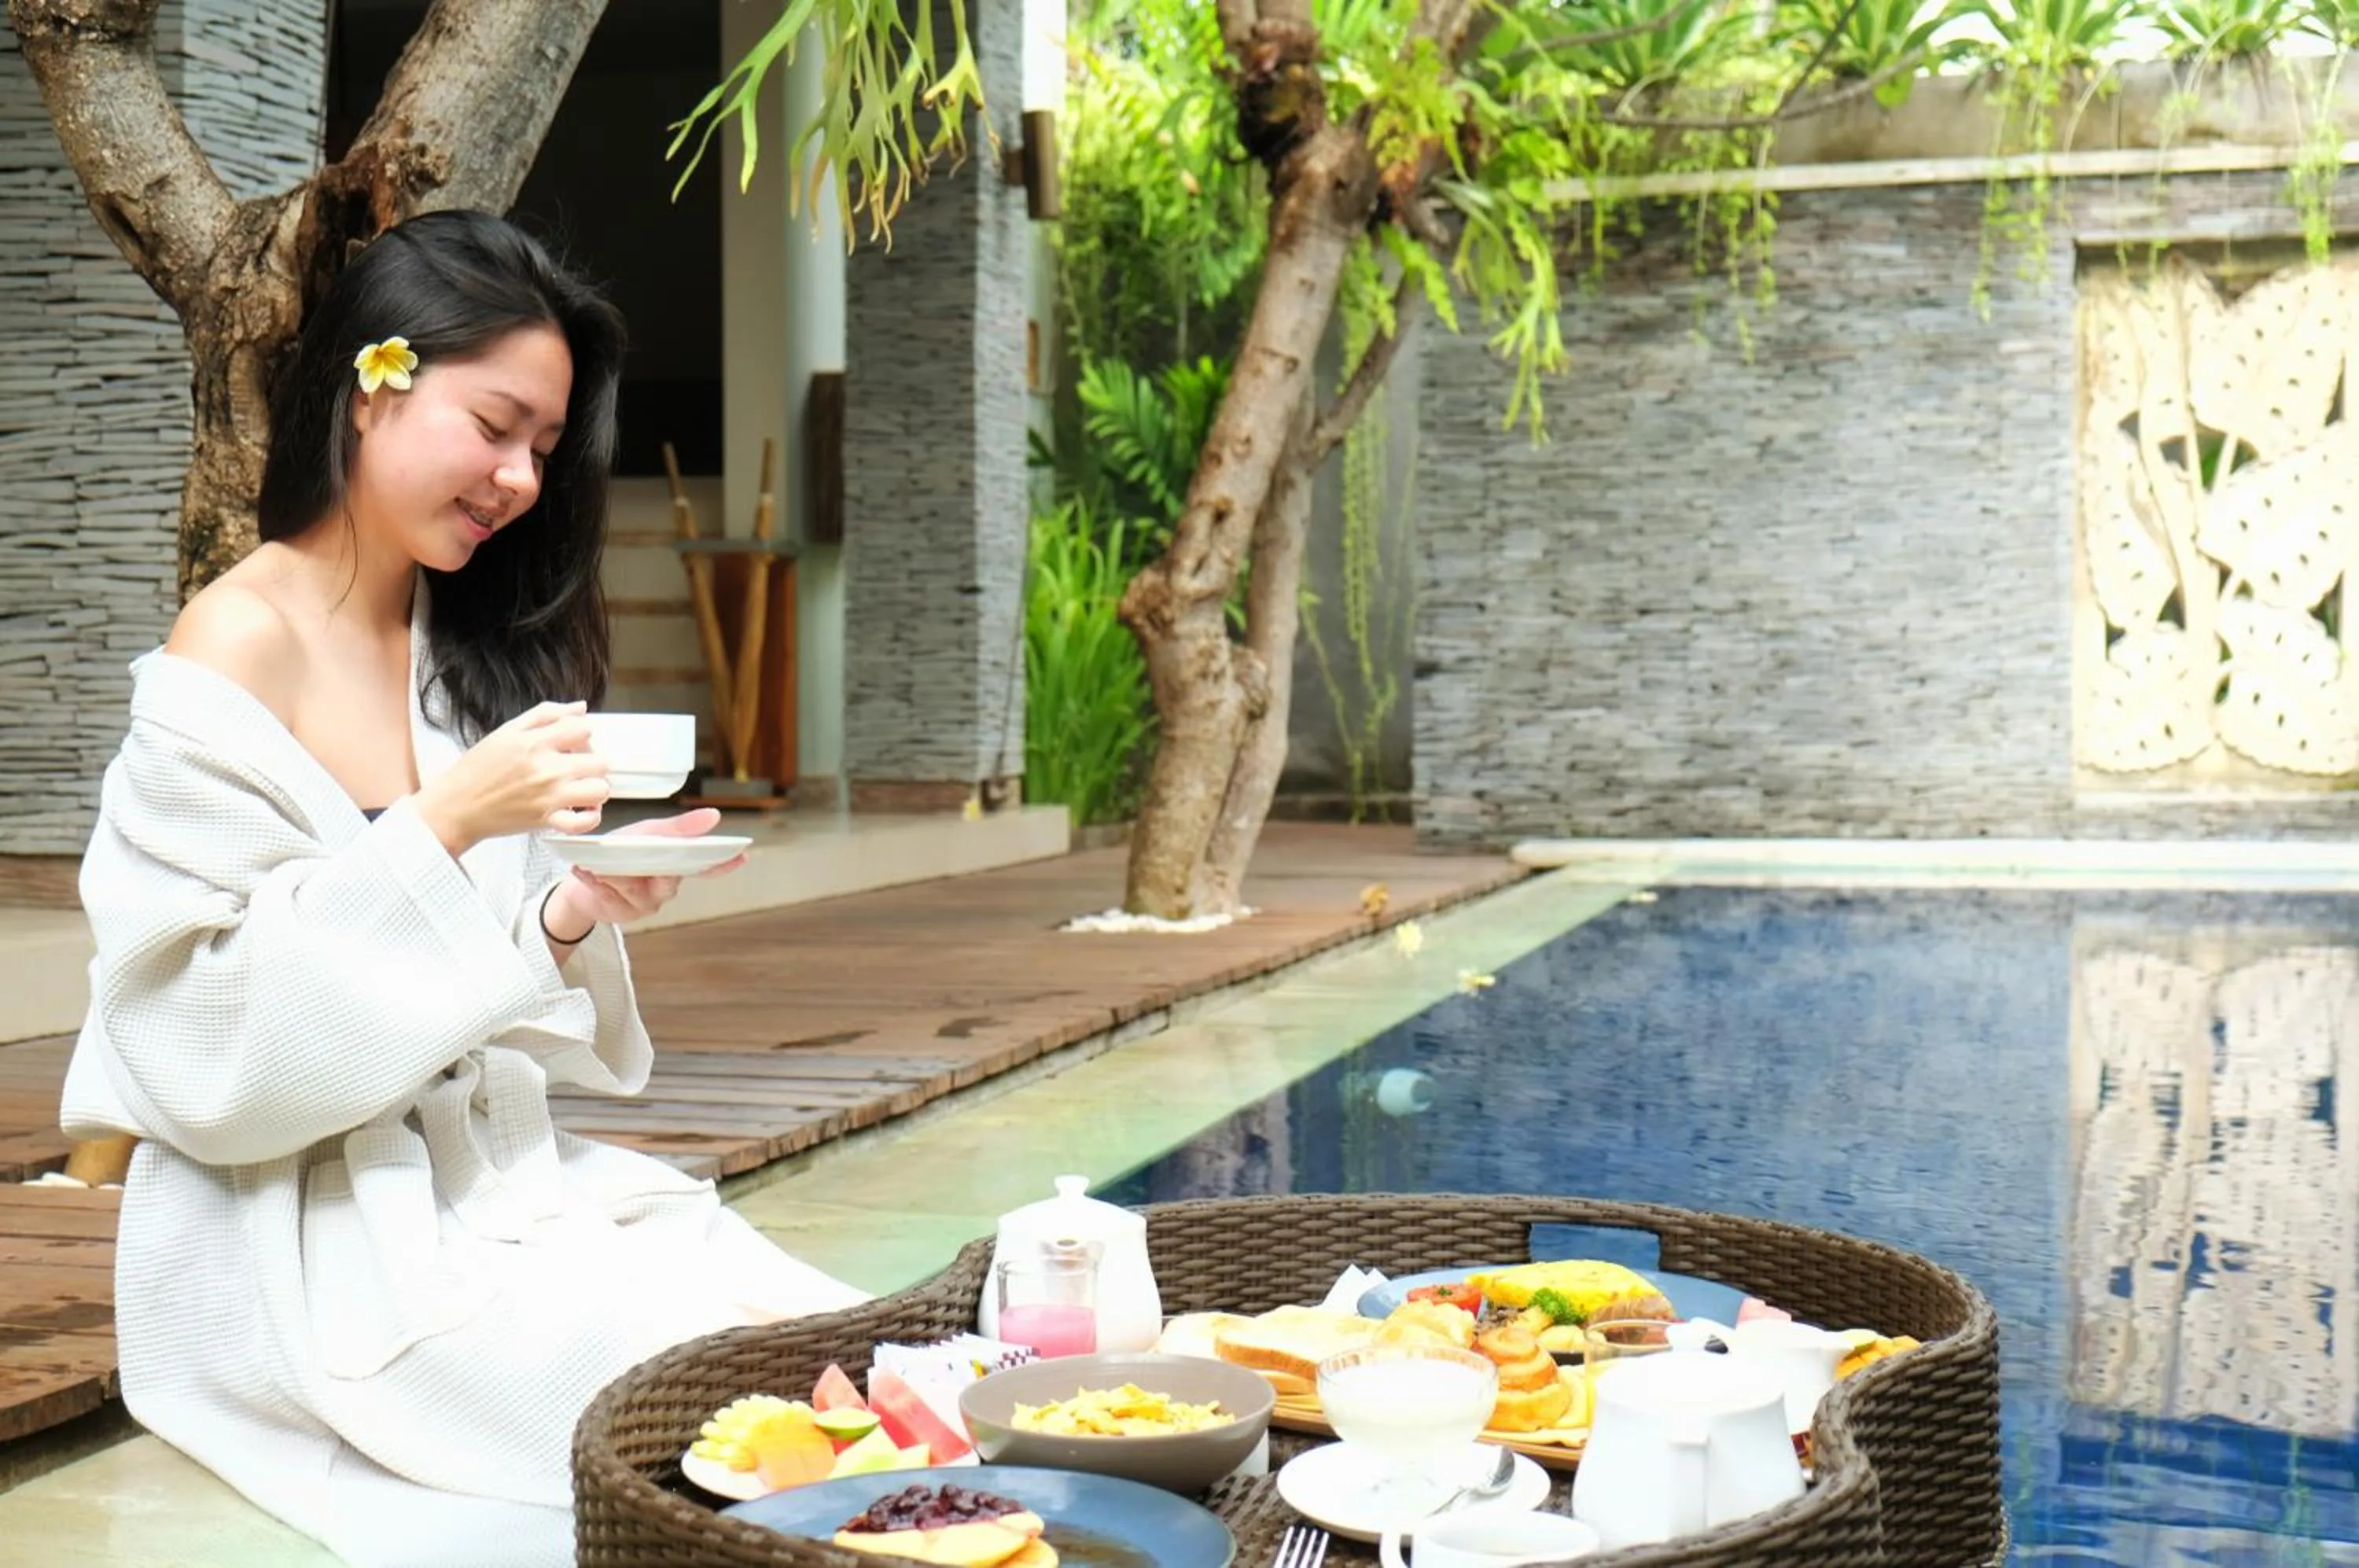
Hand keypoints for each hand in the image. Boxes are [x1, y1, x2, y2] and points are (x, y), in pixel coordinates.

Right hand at [415, 700, 608, 855]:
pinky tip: (581, 810)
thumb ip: (546, 715)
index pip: (584, 729)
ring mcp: (549, 797)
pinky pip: (584, 822)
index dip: (582, 734)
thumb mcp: (507, 731)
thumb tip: (580, 707)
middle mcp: (546, 769)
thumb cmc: (477, 770)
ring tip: (581, 788)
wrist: (455, 806)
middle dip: (592, 761)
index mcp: (535, 743)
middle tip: (577, 766)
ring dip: (595, 789)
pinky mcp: (546, 821)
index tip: (572, 742)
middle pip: (599, 761)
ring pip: (600, 790)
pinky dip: (589, 818)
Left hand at [542, 808, 745, 937]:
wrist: (583, 876)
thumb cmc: (621, 852)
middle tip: (637, 860)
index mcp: (675, 868)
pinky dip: (595, 882)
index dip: (723, 863)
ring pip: (634, 888)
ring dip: (614, 874)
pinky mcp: (622, 914)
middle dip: (652, 868)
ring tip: (598, 865)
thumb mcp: (648, 833)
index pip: (705, 868)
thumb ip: (678, 828)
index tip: (741, 854)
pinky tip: (585, 872)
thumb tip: (713, 816)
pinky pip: (610, 896)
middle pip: (667, 880)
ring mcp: (645, 905)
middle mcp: (665, 890)